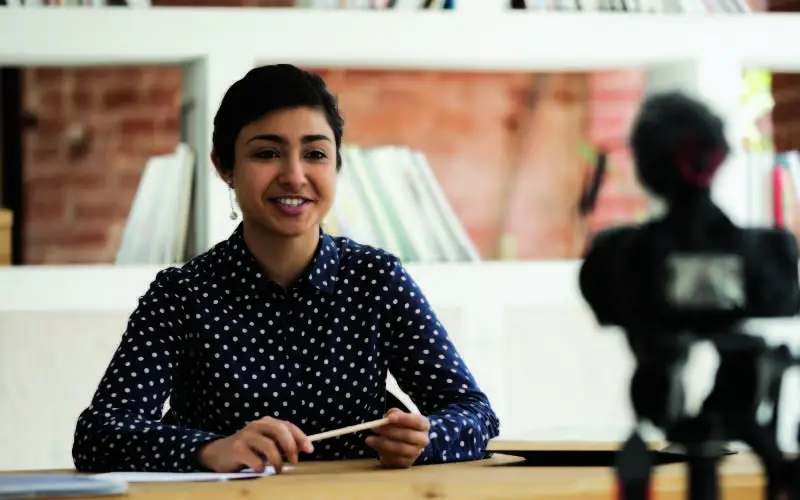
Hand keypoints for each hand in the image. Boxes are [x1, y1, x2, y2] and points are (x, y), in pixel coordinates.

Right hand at [198, 417, 312, 472]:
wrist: (219, 453)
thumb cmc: (248, 449)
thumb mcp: (266, 443)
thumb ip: (281, 443)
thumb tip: (302, 449)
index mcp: (266, 422)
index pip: (288, 425)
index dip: (300, 437)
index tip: (309, 450)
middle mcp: (256, 425)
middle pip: (279, 430)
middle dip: (290, 446)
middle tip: (294, 461)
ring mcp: (245, 436)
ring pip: (269, 445)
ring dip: (277, 460)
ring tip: (278, 469)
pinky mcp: (237, 449)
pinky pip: (255, 460)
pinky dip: (261, 467)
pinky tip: (260, 469)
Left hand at [365, 408, 429, 467]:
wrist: (407, 442)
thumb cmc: (402, 426)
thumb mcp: (399, 416)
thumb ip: (394, 414)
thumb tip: (388, 417)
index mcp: (424, 425)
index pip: (416, 421)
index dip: (404, 419)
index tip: (390, 417)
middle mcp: (423, 440)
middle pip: (408, 435)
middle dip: (389, 431)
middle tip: (374, 428)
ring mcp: (416, 453)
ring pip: (400, 449)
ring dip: (383, 443)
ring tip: (369, 439)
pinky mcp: (407, 463)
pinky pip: (395, 459)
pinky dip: (384, 453)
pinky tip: (376, 447)